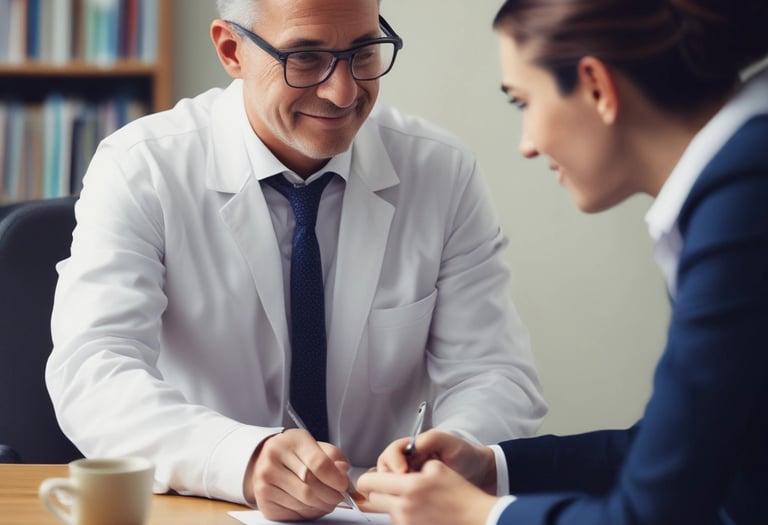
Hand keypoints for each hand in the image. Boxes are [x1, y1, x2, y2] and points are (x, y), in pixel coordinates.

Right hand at [244, 429, 350, 520]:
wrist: (264, 461)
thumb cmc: (294, 454)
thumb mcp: (315, 445)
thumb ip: (332, 456)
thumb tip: (342, 471)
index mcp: (291, 441)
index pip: (318, 463)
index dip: (335, 478)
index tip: (343, 485)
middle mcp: (273, 460)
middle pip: (311, 487)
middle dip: (331, 496)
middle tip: (339, 496)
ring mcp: (265, 481)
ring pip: (303, 503)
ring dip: (321, 506)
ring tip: (326, 500)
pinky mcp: (264, 501)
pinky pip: (294, 513)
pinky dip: (308, 513)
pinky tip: (311, 505)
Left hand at [356, 459, 498, 524]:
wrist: (478, 518)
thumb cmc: (460, 493)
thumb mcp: (436, 467)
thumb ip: (411, 466)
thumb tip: (394, 471)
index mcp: (409, 486)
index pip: (369, 482)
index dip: (366, 479)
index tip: (370, 479)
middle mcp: (404, 508)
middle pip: (373, 500)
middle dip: (378, 493)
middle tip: (392, 488)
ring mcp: (407, 523)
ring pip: (386, 513)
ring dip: (393, 505)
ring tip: (414, 501)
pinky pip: (398, 523)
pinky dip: (404, 516)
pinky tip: (420, 512)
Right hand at [375, 429, 496, 492]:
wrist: (479, 471)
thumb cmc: (463, 454)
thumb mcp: (447, 441)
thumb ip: (429, 440)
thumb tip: (411, 446)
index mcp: (411, 448)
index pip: (390, 454)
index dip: (393, 462)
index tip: (403, 471)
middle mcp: (406, 463)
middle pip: (384, 471)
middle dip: (390, 479)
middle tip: (406, 486)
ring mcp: (410, 478)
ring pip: (389, 486)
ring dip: (396, 490)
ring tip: (413, 494)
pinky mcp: (414, 493)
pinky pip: (400, 497)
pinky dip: (403, 500)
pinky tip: (416, 501)